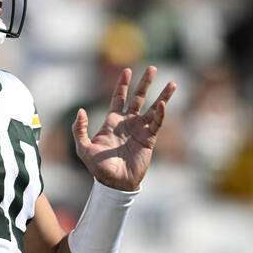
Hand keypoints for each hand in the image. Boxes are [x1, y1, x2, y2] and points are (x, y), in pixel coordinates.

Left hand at [72, 66, 175, 191]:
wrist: (115, 184)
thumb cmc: (99, 168)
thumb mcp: (84, 149)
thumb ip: (80, 130)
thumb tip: (80, 110)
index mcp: (112, 122)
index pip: (118, 98)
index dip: (122, 84)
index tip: (127, 70)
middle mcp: (128, 123)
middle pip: (138, 98)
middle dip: (145, 83)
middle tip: (152, 68)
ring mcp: (140, 130)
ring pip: (153, 108)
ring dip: (162, 96)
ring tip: (172, 83)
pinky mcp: (149, 139)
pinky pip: (156, 123)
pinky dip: (160, 114)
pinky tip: (163, 104)